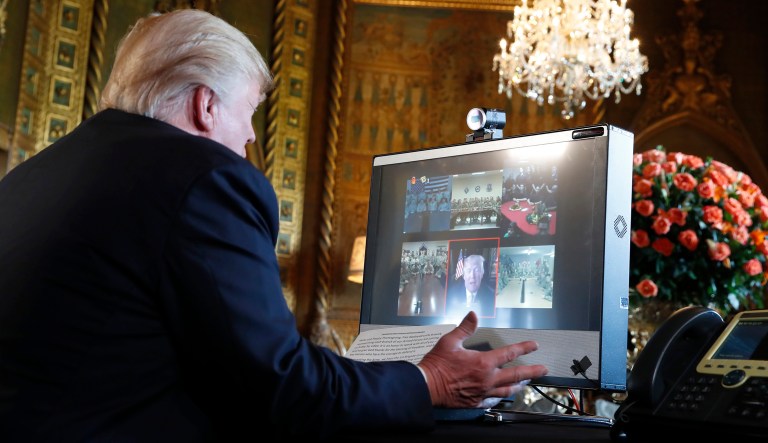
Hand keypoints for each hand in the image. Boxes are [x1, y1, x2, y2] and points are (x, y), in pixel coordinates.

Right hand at [417, 311, 547, 407]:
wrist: (427, 386)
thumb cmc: (438, 364)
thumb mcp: (450, 341)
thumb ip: (465, 328)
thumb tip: (473, 315)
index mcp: (483, 362)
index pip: (510, 353)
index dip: (524, 348)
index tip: (534, 345)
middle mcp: (487, 378)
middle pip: (516, 375)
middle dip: (532, 371)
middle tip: (543, 369)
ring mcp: (483, 392)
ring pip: (508, 389)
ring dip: (519, 385)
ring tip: (526, 382)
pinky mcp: (476, 402)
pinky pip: (493, 400)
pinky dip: (500, 396)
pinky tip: (503, 395)